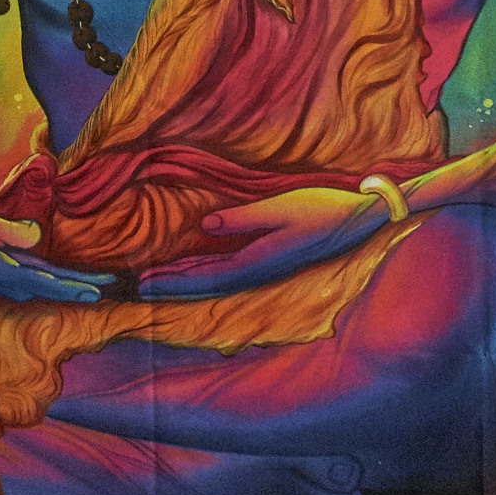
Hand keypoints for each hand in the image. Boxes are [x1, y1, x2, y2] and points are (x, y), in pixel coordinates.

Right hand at [0, 208, 113, 302]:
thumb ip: (14, 233)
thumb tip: (37, 233)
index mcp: (3, 272)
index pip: (46, 282)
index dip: (71, 287)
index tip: (94, 291)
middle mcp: (5, 282)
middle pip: (49, 287)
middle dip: (76, 288)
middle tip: (105, 289)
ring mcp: (1, 282)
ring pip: (40, 286)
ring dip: (64, 285)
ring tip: (90, 284)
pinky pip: (28, 282)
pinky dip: (48, 282)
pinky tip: (60, 281)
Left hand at [137, 188, 384, 299]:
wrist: (359, 219)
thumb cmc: (321, 208)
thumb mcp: (279, 208)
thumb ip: (242, 219)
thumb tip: (205, 224)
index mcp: (256, 262)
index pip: (204, 277)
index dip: (172, 281)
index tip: (143, 283)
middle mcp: (257, 272)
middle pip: (205, 283)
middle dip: (171, 285)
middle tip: (136, 286)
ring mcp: (264, 268)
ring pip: (214, 279)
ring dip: (184, 280)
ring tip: (155, 280)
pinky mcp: (269, 259)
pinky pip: (227, 270)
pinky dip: (203, 270)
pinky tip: (192, 266)